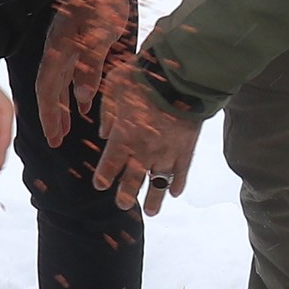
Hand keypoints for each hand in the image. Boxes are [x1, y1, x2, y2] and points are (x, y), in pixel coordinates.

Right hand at [33, 0, 130, 148]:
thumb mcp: (103, 30)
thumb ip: (91, 65)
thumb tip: (81, 100)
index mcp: (61, 46)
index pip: (48, 89)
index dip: (49, 116)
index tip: (52, 140)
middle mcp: (59, 46)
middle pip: (50, 88)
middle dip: (52, 116)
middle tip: (54, 142)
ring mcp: (67, 41)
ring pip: (60, 81)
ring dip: (62, 105)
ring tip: (66, 129)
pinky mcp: (78, 36)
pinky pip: (71, 70)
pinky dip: (75, 89)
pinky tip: (84, 104)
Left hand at [90, 63, 203, 215]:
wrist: (179, 76)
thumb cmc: (142, 76)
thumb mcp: (113, 88)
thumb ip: (106, 113)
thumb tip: (103, 133)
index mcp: (123, 137)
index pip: (110, 166)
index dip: (104, 178)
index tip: (101, 185)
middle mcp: (144, 151)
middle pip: (132, 182)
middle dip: (126, 196)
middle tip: (123, 204)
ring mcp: (167, 153)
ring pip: (158, 184)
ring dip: (154, 200)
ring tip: (150, 212)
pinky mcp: (186, 149)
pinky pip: (182, 173)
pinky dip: (178, 184)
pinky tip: (175, 193)